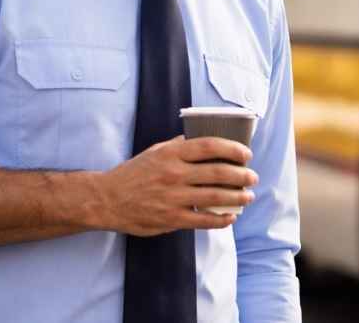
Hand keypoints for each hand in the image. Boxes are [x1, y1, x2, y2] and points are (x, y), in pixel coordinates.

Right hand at [95, 136, 257, 235]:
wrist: (106, 199)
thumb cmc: (134, 173)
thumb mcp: (155, 151)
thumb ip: (179, 145)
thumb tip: (204, 137)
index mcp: (171, 154)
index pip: (210, 146)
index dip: (233, 149)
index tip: (246, 154)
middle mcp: (174, 174)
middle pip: (218, 172)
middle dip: (241, 175)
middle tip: (252, 177)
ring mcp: (173, 197)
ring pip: (215, 196)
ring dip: (237, 196)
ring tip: (248, 196)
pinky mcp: (170, 219)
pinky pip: (203, 220)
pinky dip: (221, 219)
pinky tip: (231, 216)